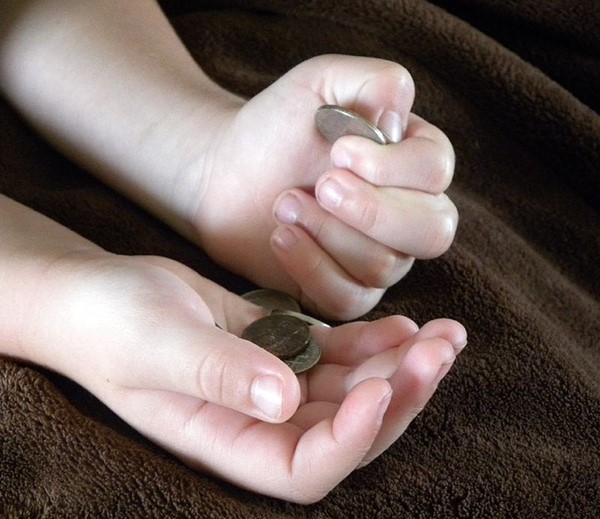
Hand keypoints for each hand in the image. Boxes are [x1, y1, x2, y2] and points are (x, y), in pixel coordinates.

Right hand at [21, 251, 465, 503]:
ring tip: (443, 333)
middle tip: (440, 350)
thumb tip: (282, 401)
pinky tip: (404, 324)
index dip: (349, 439)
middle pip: (346, 429)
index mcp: (226, 441)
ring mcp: (274, 385)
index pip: (303, 468)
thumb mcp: (155, 344)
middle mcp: (258, 422)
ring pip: (352, 389)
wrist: (98, 293)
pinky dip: (373, 342)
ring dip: (401, 365)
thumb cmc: (109, 324)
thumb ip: (215, 372)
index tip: (378, 389)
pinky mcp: (280, 348)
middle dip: (400, 395)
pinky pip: (338, 355)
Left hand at [192, 55, 456, 319]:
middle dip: (372, 212)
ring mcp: (378, 258)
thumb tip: (401, 110)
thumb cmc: (276, 126)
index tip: (340, 151)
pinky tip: (280, 237)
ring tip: (285, 203)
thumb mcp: (320, 83)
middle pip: (432, 231)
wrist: (226, 172)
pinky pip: (349, 300)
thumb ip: (372, 81)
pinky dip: (312, 269)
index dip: (393, 167)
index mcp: (411, 162)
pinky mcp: (343, 290)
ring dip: (329, 234)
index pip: (435, 171)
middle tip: (321, 185)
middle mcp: (407, 214)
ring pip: (385, 266)